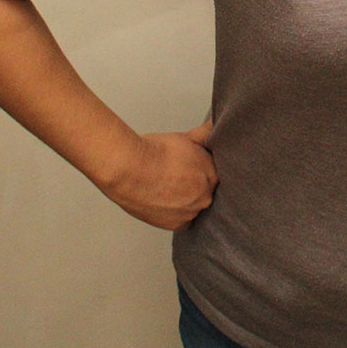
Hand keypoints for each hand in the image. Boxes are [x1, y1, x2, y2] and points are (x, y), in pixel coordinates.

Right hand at [100, 120, 218, 229]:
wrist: (128, 170)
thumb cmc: (155, 152)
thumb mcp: (185, 137)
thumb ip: (206, 132)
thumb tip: (218, 122)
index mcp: (212, 174)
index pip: (214, 172)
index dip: (201, 167)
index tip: (189, 164)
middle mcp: (206, 196)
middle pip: (205, 190)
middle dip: (194, 182)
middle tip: (177, 173)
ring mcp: (192, 212)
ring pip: (194, 205)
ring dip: (185, 198)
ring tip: (168, 185)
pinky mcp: (177, 225)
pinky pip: (184, 220)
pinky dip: (177, 212)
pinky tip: (166, 199)